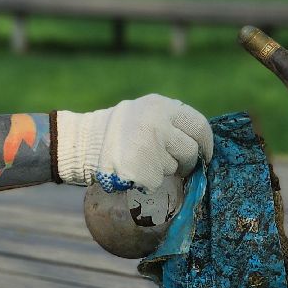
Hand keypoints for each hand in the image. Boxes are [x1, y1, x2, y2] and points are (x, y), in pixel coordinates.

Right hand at [56, 95, 213, 192]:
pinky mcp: (143, 170)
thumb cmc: (117, 130)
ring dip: (164, 170)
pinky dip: (149, 181)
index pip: (199, 126)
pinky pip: (158, 181)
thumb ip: (170, 120)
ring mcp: (151, 148)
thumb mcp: (144, 112)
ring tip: (142, 161)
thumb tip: (198, 140)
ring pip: (174, 167)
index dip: (205, 144)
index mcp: (161, 106)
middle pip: (191, 150)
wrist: (82, 143)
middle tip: (177, 166)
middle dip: (187, 161)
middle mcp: (159, 124)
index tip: (205, 155)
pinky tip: (134, 171)